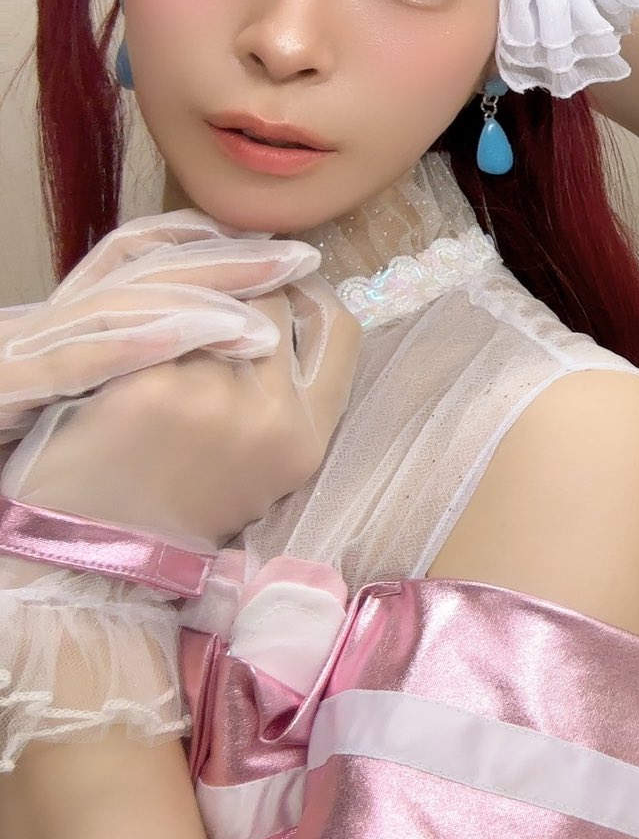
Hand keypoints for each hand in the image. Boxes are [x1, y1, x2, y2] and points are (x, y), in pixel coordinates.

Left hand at [1, 215, 358, 546]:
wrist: (97, 553)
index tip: (283, 285)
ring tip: (165, 307)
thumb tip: (291, 306)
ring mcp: (213, 400)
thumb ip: (290, 396)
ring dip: (192, 296)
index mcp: (309, 438)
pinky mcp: (151, 388)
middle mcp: (273, 417)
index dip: (312, 295)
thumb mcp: (265, 464)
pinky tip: (127, 326)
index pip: (340, 329)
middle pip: (276, 302)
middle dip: (245, 288)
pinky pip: (160, 320)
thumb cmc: (179, 505)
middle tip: (214, 287)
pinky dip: (145, 316)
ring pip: (215, 302)